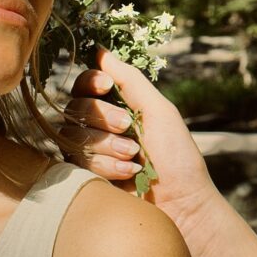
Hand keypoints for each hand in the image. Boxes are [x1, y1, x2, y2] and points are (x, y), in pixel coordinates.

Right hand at [63, 48, 216, 229]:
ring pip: (73, 134)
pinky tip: (128, 174)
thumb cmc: (177, 157)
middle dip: (103, 117)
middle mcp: (97, 128)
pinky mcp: (82, 177)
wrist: (182, 206)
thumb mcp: (159, 111)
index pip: (85, 85)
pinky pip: (75, 160)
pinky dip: (105, 165)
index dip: (91, 82)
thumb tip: (100, 50)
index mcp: (116, 107)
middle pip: (75, 107)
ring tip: (134, 158)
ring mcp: (88, 153)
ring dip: (107, 145)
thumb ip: (130, 80)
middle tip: (129, 128)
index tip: (108, 85)